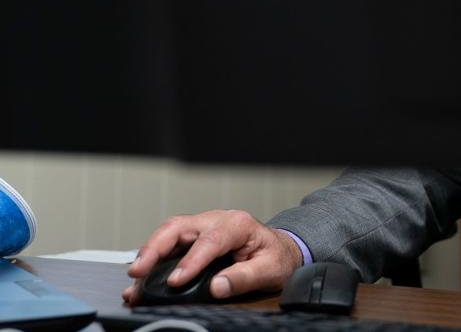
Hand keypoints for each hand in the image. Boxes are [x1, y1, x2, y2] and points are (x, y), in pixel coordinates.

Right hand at [123, 210, 303, 303]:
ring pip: (168, 233)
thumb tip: (218, 287)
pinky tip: (142, 277)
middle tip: (138, 271)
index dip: (191, 261)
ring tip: (134, 279)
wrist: (278, 251)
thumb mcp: (270, 269)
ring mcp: (202, 227)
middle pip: (179, 227)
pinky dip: (153, 260)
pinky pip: (169, 245)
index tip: (176, 281)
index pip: (210, 240)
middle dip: (154, 248)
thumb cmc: (275, 257)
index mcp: (238, 224)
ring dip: (148, 254)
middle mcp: (216, 220)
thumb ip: (245, 278)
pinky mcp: (193, 238)